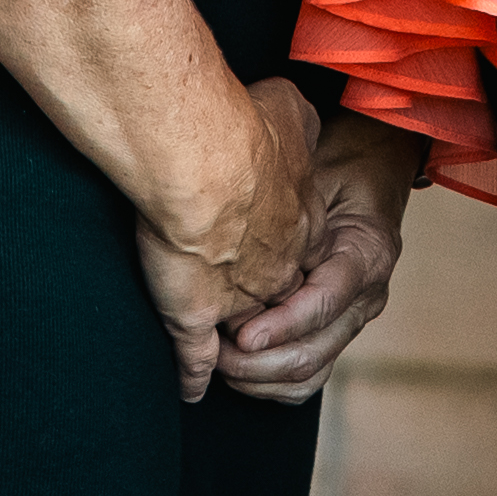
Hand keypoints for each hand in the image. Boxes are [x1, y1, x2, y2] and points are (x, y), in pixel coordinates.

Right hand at [126, 77, 323, 404]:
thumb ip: (296, 119)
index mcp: (302, 227)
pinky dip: (192, 375)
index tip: (274, 271)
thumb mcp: (289, 110)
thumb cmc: (243, 129)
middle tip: (251, 326)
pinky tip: (189, 386)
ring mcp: (239, 299)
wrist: (205, 160)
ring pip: (249, 349)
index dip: (290, 273)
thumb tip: (296, 115)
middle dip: (271, 323)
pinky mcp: (195, 316)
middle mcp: (277, 270)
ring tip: (222, 357)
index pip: (307, 266)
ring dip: (239, 360)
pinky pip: (195, 360)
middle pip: (281, 310)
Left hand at [215, 105, 425, 406]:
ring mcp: (353, 319)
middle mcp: (366, 295)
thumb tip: (235, 224)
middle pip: (315, 350)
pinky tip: (235, 372)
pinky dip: (269, 385)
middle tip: (212, 353)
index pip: (326, 301)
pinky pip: (307, 377)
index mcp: (366, 253)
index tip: (240, 335)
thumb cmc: (331, 171)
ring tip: (216, 364)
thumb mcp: (316, 171)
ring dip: (259, 377)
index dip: (282, 323)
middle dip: (259, 361)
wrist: (363, 178)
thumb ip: (289, 203)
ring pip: (310, 372)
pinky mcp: (336, 334)